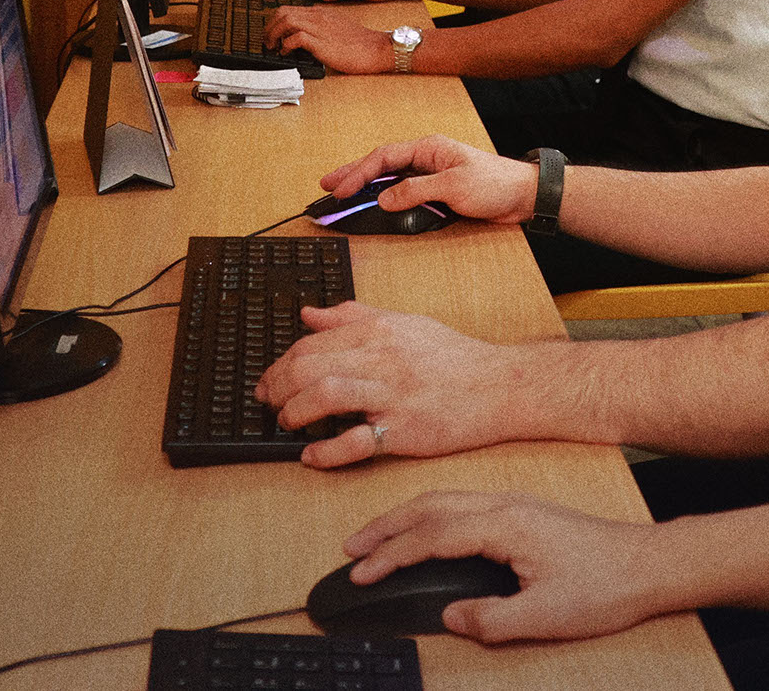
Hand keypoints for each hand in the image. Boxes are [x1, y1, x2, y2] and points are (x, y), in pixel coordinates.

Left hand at [254, 303, 533, 467]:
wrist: (500, 386)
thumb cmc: (453, 357)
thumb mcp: (404, 322)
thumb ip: (354, 316)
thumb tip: (310, 313)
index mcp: (379, 330)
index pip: (312, 342)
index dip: (280, 363)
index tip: (270, 379)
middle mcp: (383, 359)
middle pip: (310, 366)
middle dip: (278, 386)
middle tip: (268, 402)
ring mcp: (393, 395)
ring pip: (327, 395)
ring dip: (295, 411)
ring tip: (287, 422)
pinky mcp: (405, 430)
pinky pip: (356, 442)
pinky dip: (326, 451)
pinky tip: (312, 455)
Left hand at [267, 7, 394, 72]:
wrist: (376, 49)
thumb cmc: (360, 43)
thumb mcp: (336, 29)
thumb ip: (320, 29)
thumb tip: (301, 38)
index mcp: (321, 13)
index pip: (290, 9)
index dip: (275, 21)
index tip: (272, 33)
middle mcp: (318, 17)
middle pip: (283, 12)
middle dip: (269, 26)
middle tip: (268, 41)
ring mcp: (319, 28)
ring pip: (286, 21)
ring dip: (273, 34)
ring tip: (273, 47)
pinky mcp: (322, 43)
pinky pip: (295, 38)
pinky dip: (286, 45)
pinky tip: (286, 53)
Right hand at [316, 135, 536, 225]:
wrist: (523, 196)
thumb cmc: (495, 183)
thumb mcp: (454, 186)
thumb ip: (417, 191)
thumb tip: (384, 198)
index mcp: (428, 148)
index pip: (384, 157)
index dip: (358, 173)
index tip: (339, 189)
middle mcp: (426, 158)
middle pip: (381, 164)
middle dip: (352, 174)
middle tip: (326, 186)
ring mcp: (429, 175)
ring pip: (389, 178)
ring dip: (366, 187)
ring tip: (342, 196)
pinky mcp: (436, 192)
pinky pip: (403, 193)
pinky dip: (384, 199)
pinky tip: (372, 205)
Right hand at [340, 492, 671, 642]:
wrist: (648, 565)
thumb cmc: (606, 585)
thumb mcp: (545, 616)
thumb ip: (491, 619)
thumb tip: (452, 616)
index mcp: (505, 525)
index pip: (432, 535)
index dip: (391, 555)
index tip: (361, 573)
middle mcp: (505, 506)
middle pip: (430, 506)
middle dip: (386, 526)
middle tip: (351, 549)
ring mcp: (513, 506)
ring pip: (444, 500)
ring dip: (406, 517)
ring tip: (376, 538)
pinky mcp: (522, 513)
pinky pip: (461, 504)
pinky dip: (430, 515)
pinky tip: (426, 531)